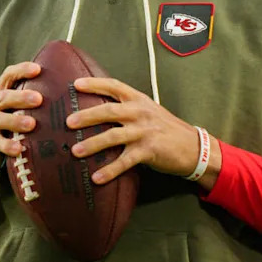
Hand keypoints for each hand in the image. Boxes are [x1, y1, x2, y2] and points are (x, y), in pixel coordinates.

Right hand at [0, 62, 42, 173]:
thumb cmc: (4, 121)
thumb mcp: (11, 107)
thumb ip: (27, 98)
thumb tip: (62, 88)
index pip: (8, 76)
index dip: (22, 71)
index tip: (38, 70)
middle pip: (3, 97)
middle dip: (21, 97)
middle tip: (39, 99)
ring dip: (15, 121)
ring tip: (32, 124)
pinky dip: (7, 145)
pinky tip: (19, 148)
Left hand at [66, 77, 219, 187]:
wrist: (192, 146)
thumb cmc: (166, 128)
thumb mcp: (149, 110)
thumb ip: (128, 108)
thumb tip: (98, 110)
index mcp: (139, 100)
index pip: (114, 86)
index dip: (95, 84)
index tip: (75, 84)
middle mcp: (140, 113)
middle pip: (109, 111)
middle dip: (87, 116)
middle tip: (68, 122)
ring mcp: (144, 132)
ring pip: (113, 136)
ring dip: (92, 144)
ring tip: (75, 151)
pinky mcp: (149, 151)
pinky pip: (125, 161)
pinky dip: (109, 170)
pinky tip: (96, 178)